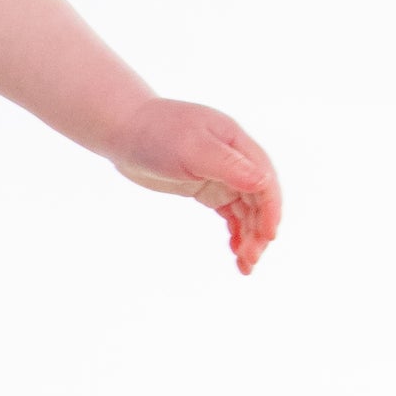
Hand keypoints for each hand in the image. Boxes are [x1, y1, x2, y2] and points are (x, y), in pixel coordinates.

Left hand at [105, 98, 281, 274]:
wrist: (124, 130)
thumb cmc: (156, 133)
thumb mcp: (193, 149)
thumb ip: (229, 165)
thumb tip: (264, 182)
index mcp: (237, 144)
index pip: (265, 180)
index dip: (271, 210)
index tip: (267, 237)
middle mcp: (235, 159)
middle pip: (258, 200)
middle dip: (259, 230)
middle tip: (251, 260)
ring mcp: (221, 175)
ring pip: (246, 210)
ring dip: (249, 236)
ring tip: (245, 265)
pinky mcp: (205, 188)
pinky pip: (230, 213)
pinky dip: (235, 231)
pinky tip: (235, 251)